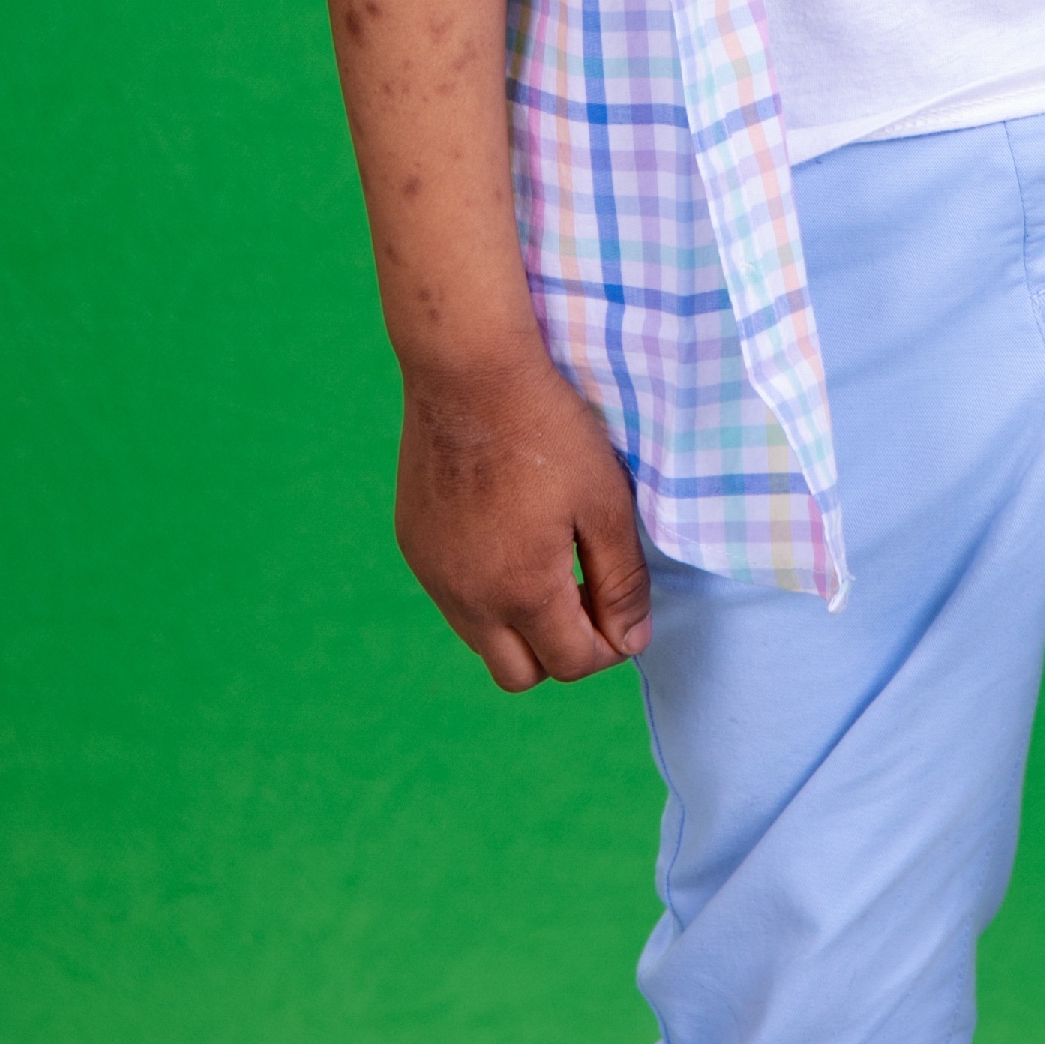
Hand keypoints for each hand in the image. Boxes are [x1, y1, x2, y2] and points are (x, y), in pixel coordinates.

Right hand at [393, 343, 653, 691]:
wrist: (468, 370)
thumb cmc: (547, 429)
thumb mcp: (605, 502)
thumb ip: (622, 580)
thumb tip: (631, 641)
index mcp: (521, 590)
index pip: (570, 664)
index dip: (608, 647)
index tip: (622, 611)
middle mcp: (467, 598)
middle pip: (519, 674)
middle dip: (559, 650)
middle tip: (584, 594)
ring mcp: (433, 574)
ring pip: (481, 639)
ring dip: (519, 623)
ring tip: (547, 561)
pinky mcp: (413, 546)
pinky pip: (452, 598)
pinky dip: (484, 590)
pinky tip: (505, 536)